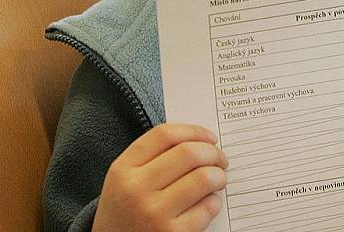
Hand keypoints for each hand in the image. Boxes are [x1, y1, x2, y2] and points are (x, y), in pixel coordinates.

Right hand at [93, 123, 228, 231]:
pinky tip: (208, 203)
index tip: (209, 136)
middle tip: (220, 159)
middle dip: (213, 153)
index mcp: (123, 169)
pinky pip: (207, 207)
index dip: (194, 131)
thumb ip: (151, 157)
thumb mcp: (124, 180)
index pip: (165, 135)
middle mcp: (136, 189)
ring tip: (218, 179)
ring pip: (203, 177)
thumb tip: (198, 141)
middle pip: (188, 153)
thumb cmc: (125, 212)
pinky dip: (214, 202)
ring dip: (219, 176)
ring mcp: (154, 213)